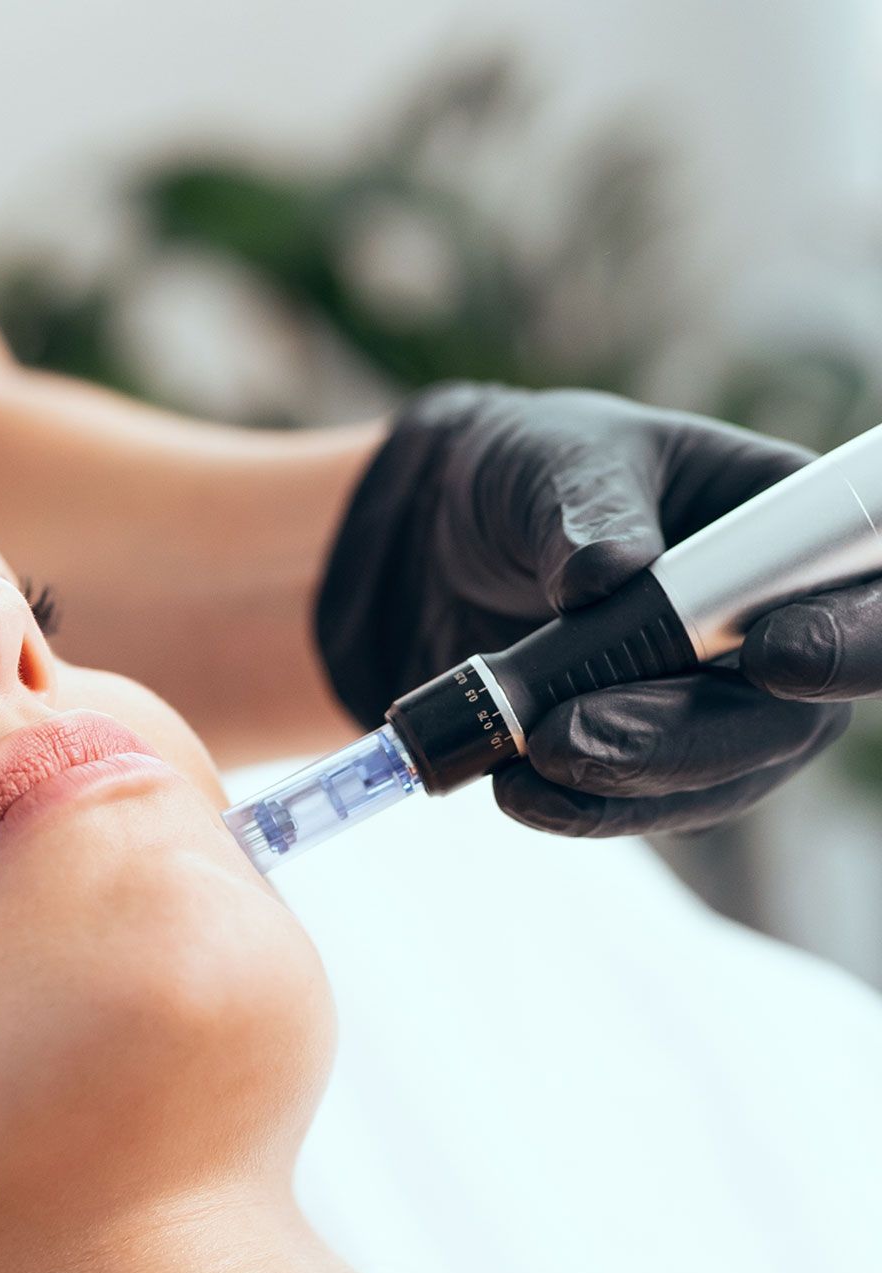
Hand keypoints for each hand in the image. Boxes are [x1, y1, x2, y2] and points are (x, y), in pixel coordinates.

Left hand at [315, 381, 878, 834]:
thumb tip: (607, 571)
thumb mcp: (557, 457)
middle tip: (573, 733)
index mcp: (796, 532)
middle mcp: (782, 629)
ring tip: (528, 759)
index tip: (771, 655)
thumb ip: (589, 503)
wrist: (441, 542)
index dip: (849, 641)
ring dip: (624, 785)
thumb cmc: (530, 473)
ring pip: (718, 780)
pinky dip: (583, 809)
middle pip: (792, 719)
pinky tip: (521, 792)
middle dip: (684, 738)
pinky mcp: (652, 760)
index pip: (872, 597)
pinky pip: (645, 807)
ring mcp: (720, 707)